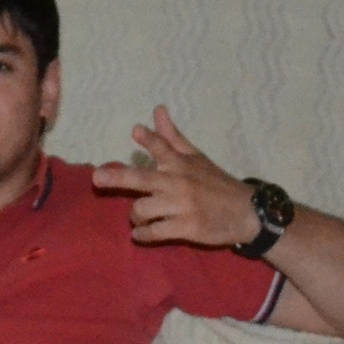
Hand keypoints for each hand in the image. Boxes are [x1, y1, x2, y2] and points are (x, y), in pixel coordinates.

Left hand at [91, 106, 258, 246]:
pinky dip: (142, 234)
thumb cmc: (216, 183)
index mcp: (181, 164)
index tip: (136, 131)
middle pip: (143, 179)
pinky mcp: (186, 228)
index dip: (149, 139)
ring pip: (143, 209)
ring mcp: (182, 206)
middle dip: (118, 178)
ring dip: (135, 216)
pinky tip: (140, 234)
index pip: (163, 147)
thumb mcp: (197, 157)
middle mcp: (179, 183)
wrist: (247, 212)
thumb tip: (157, 109)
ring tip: (138, 218)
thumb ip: (172, 137)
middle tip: (97, 178)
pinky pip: (155, 232)